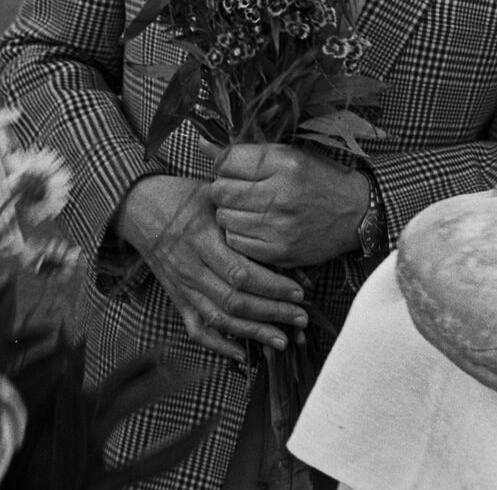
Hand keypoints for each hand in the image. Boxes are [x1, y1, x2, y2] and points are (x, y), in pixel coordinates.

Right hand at [115, 175, 309, 359]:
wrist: (141, 206)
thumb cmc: (188, 197)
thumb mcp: (218, 197)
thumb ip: (247, 218)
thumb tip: (285, 242)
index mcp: (202, 240)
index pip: (241, 273)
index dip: (272, 286)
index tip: (300, 291)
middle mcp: (191, 269)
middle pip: (234, 301)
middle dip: (272, 313)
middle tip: (301, 319)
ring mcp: (182, 287)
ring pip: (219, 319)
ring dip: (253, 333)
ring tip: (283, 339)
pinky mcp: (177, 298)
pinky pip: (196, 328)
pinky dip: (218, 345)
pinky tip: (242, 354)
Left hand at [209, 142, 366, 268]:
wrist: (358, 213)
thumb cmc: (321, 179)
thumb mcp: (291, 155)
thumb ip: (247, 152)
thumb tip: (202, 144)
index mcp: (286, 163)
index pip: (228, 160)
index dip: (226, 164)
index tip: (236, 169)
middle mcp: (281, 194)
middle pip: (220, 190)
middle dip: (224, 189)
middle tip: (240, 190)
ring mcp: (279, 226)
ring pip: (224, 218)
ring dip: (230, 213)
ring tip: (250, 208)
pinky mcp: (278, 251)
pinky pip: (235, 241)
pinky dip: (240, 233)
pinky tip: (256, 226)